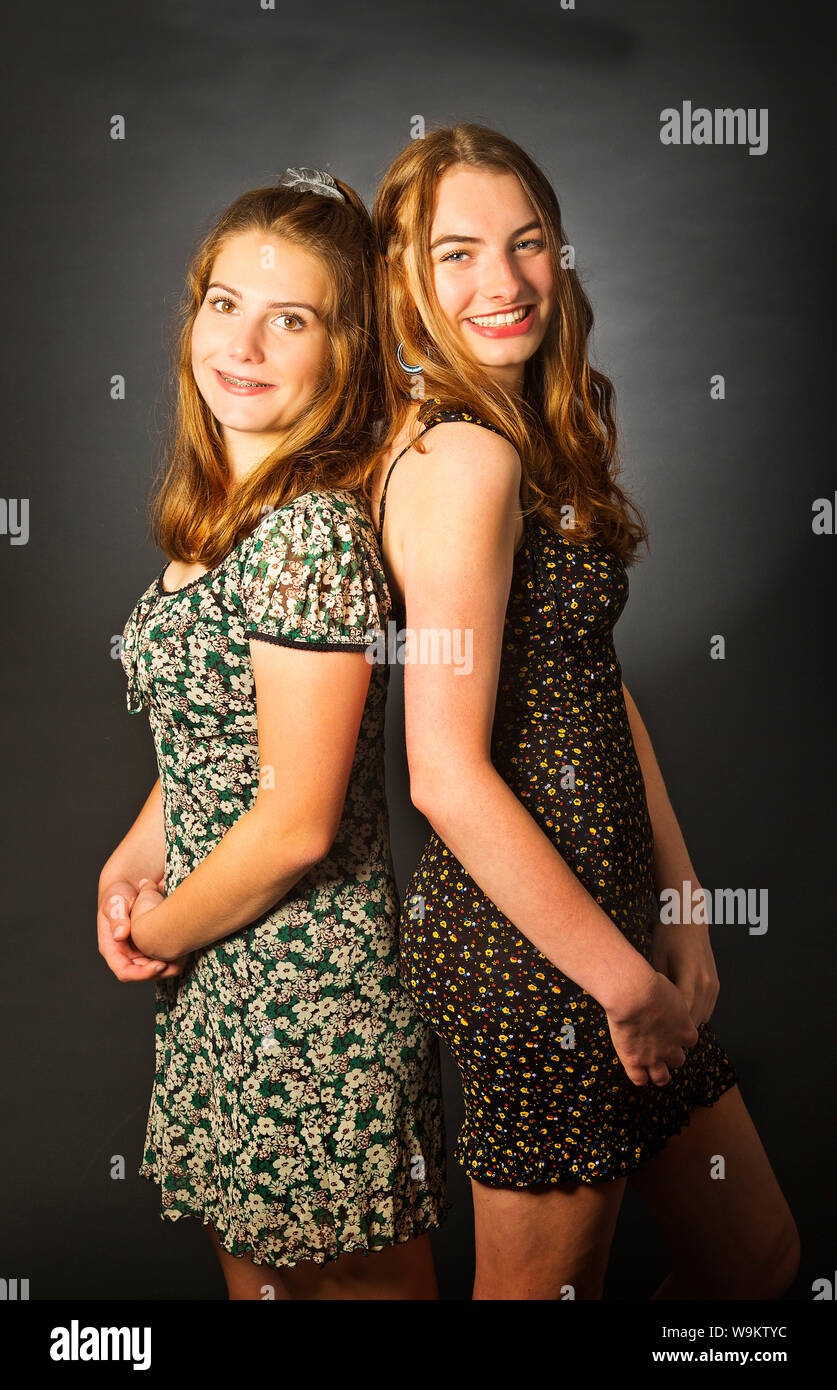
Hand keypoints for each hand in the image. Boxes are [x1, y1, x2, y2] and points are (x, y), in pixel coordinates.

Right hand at [97, 876, 188, 981]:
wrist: (133, 882)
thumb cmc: (119, 892)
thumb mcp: (115, 901)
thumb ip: (116, 917)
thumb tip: (119, 935)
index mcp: (113, 948)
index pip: (124, 971)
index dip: (141, 974)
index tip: (159, 966)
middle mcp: (127, 953)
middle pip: (143, 974)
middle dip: (161, 972)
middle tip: (177, 964)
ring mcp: (140, 950)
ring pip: (156, 968)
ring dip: (171, 967)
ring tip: (185, 958)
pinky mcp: (153, 944)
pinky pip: (165, 957)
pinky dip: (176, 956)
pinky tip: (187, 950)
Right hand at [605, 968, 698, 1087]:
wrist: (634, 995)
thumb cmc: (650, 985)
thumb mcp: (669, 989)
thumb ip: (670, 1000)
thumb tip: (664, 995)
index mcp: (685, 1030)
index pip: (689, 1041)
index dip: (680, 1037)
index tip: (672, 1031)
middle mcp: (672, 1047)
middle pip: (678, 1060)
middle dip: (671, 1055)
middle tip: (660, 1048)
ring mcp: (654, 1057)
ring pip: (662, 1077)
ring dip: (658, 1074)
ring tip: (651, 1070)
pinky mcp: (635, 1061)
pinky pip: (639, 1079)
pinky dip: (638, 1077)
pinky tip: (635, 1070)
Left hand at [650, 913, 719, 1027]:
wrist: (688, 919)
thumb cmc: (668, 936)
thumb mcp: (657, 958)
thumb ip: (659, 986)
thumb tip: (650, 1009)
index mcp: (690, 974)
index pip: (682, 1012)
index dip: (668, 1026)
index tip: (655, 1034)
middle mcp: (706, 982)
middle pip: (693, 1018)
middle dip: (676, 1029)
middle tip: (658, 1036)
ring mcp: (713, 984)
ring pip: (702, 1017)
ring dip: (686, 1024)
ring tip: (667, 1027)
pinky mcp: (716, 985)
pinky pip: (707, 1010)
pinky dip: (695, 1014)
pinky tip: (678, 1013)